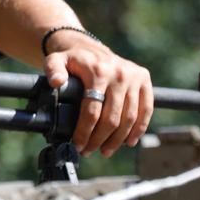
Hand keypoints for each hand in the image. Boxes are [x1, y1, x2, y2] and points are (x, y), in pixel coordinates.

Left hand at [43, 30, 152, 156]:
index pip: (93, 110)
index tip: (78, 145)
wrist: (91, 49)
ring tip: (105, 150)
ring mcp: (134, 77)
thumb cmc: (72, 60)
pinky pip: (146, 110)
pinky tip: (128, 142)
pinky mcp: (144, 80)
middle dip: (99, 140)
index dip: (84, 132)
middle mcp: (120, 74)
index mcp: (99, 71)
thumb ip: (53, 70)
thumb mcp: (56, 61)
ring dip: (118, 140)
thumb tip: (56, 82)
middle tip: (89, 150)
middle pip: (111, 118)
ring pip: (129, 118)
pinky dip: (139, 129)